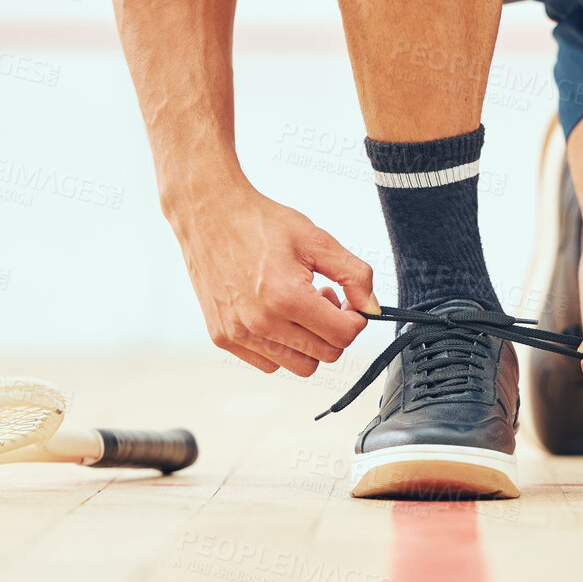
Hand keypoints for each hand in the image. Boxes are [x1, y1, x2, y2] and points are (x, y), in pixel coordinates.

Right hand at [174, 187, 378, 375]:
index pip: (343, 336)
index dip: (355, 319)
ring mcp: (238, 334)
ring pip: (298, 366)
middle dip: (334, 329)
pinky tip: (276, 315)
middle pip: (325, 355)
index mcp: (287, 297)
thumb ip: (354, 275)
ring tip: (298, 307)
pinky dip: (281, 347)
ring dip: (308, 341)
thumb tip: (373, 307)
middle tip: (323, 298)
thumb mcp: (317, 240)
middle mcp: (260, 322)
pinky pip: (268, 364)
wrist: (209, 215)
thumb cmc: (259, 223)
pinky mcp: (223, 338)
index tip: (348, 303)